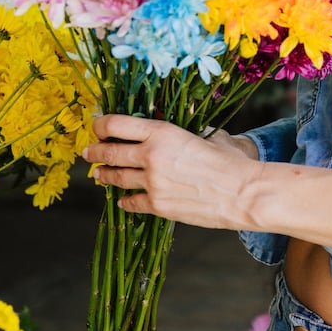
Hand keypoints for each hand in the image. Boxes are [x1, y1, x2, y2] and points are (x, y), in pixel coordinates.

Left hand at [82, 114, 259, 227]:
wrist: (243, 193)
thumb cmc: (231, 161)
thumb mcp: (206, 135)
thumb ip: (182, 132)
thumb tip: (168, 127)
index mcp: (162, 133)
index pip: (116, 124)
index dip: (101, 124)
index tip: (97, 127)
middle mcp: (150, 156)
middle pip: (109, 151)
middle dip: (94, 151)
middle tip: (89, 152)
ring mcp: (152, 183)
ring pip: (115, 177)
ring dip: (104, 175)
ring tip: (99, 174)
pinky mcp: (157, 206)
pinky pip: (130, 202)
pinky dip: (124, 200)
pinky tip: (122, 199)